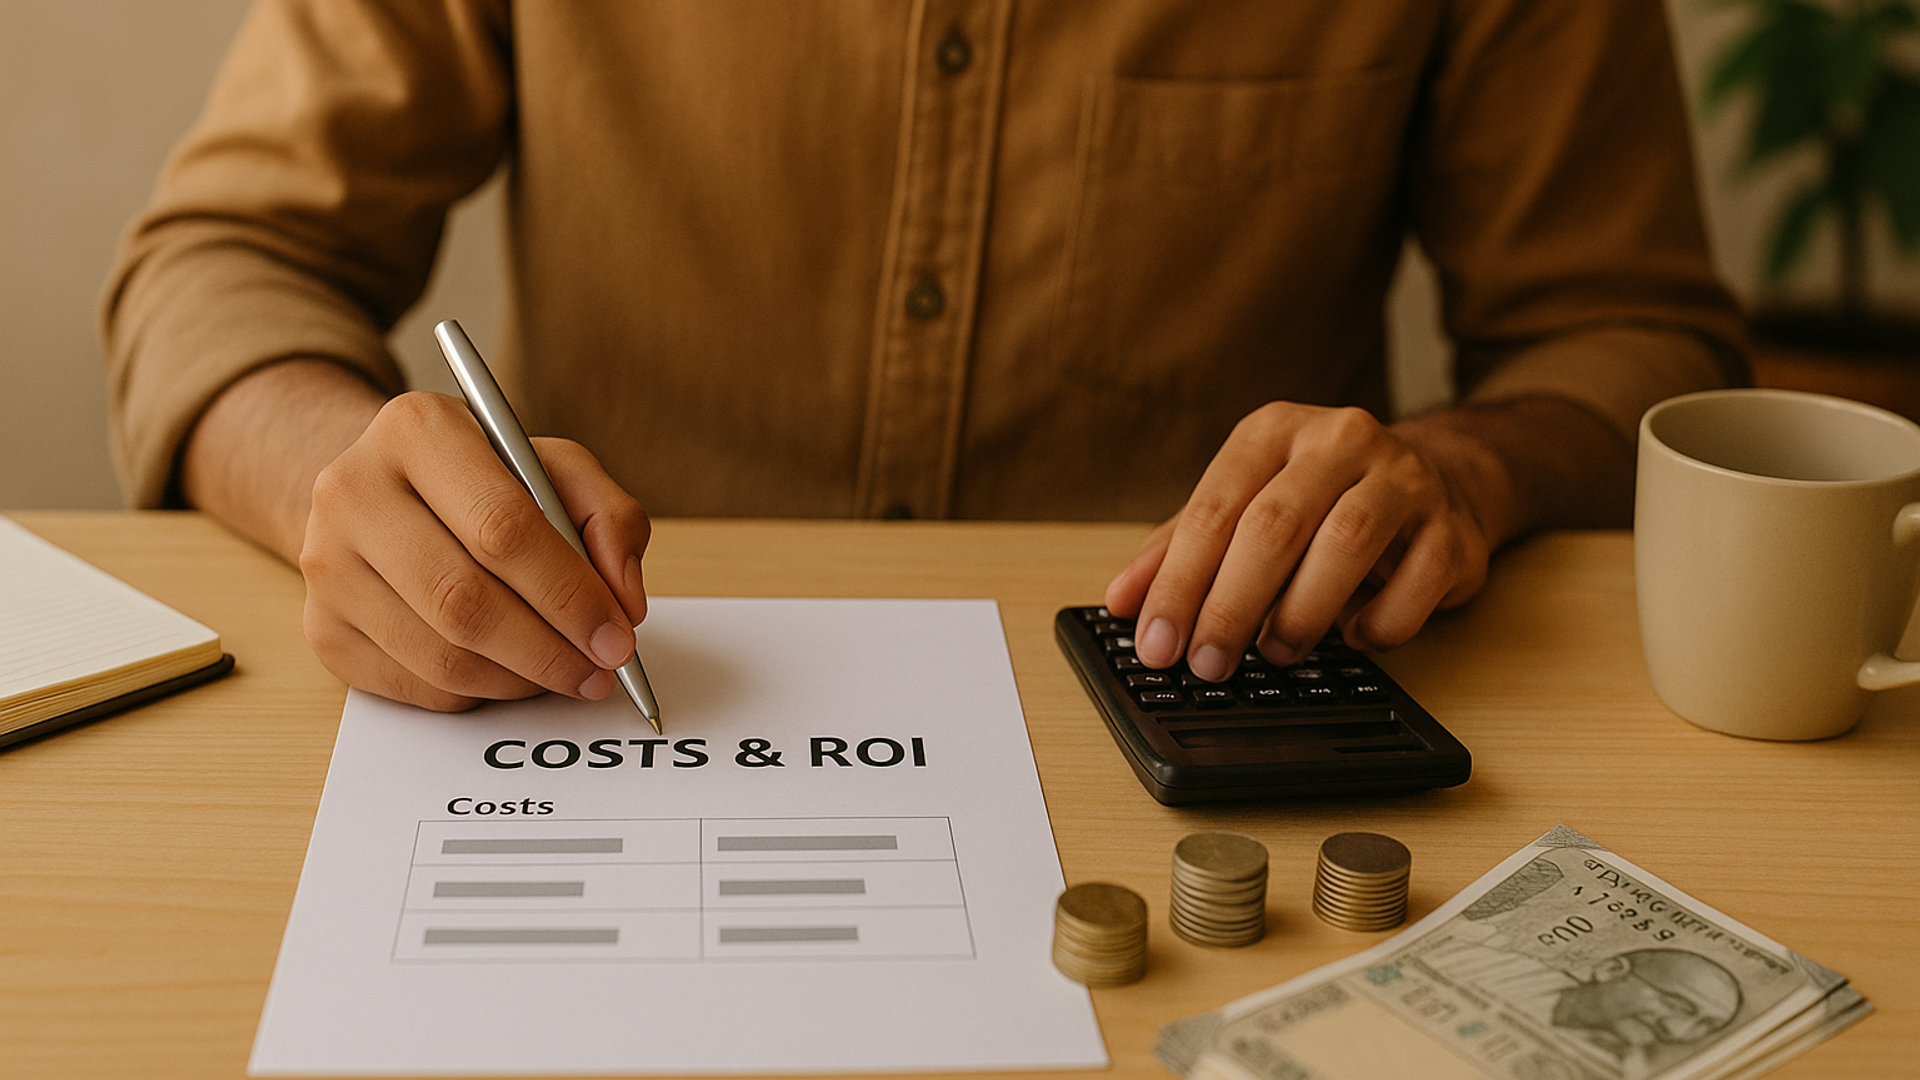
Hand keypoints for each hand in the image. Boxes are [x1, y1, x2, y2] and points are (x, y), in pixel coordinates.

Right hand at [299, 391, 650, 710]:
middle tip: (601, 669)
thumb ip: (608, 517)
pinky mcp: (322, 629)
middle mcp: (352, 491)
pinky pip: (418, 685)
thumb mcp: (554, 466)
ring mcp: (326, 566)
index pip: (502, 527)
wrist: (383, 490)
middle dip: (550, 649)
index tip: (618, 633)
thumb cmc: (482, 479)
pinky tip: (511, 670)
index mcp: (416, 430)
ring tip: (566, 671)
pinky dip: (481, 693)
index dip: (569, 593)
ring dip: (521, 679)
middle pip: (463, 601)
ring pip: (442, 656)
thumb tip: (624, 601)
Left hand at [1104, 402, 1495, 680]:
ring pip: (1346, 544)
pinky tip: (1354, 637)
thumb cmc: (1320, 501)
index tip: (1156, 643)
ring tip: (1275, 652)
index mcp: (1274, 431)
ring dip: (1301, 613)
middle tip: (1206, 664)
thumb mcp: (1244, 507)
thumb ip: (1179, 549)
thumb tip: (1124, 603)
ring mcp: (1404, 479)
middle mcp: (1340, 441)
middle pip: (1274, 525)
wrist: (1439, 478)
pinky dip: (1380, 622)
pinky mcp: (1454, 527)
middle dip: (1231, 605)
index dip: (1179, 582)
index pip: (1214, 508)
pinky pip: (1417, 583)